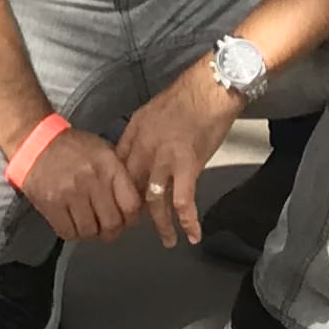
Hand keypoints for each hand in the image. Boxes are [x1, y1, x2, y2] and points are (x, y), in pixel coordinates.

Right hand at [12, 117, 143, 246]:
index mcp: (109, 165)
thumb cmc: (74, 148)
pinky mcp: (50, 203)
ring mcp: (69, 192)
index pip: (132, 205)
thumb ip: (121, 175)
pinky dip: (72, 232)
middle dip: (111, 230)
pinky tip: (71, 221)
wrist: (35, 141)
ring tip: (87, 222)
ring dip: (90, 232)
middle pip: (112, 224)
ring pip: (90, 231)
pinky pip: (68, 233)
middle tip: (105, 226)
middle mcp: (91, 179)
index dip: (132, 219)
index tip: (126, 219)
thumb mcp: (104, 151)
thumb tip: (138, 205)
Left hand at [114, 60, 246, 249]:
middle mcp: (144, 148)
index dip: (118, 190)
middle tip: (140, 229)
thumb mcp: (152, 111)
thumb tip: (138, 154)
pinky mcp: (188, 166)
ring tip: (167, 240)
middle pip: (131, 188)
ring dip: (160, 224)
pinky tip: (192, 235)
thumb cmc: (187, 96)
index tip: (122, 205)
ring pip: (153, 200)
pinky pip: (183, 200)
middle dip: (133, 212)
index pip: (118, 169)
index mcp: (134, 133)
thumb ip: (142, 134)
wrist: (211, 88)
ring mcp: (164, 158)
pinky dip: (187, 221)